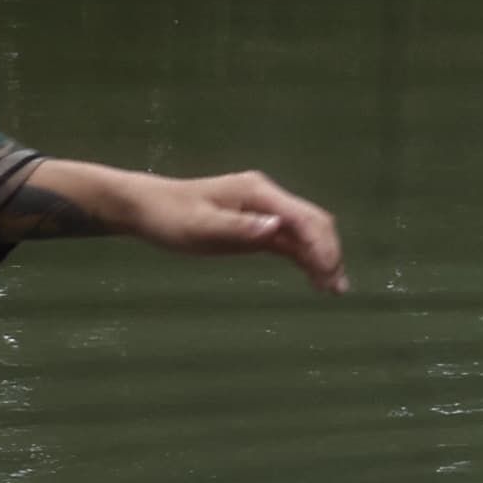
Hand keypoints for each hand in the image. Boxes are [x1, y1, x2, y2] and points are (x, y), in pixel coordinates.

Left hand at [12, 159, 349, 293]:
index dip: (320, 245)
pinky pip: (292, 241)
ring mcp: (266, 212)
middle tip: (336, 287)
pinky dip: (307, 259)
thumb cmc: (168, 216)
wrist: (146, 208)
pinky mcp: (259, 227)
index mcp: (258, 193)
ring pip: (307, 233)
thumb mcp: (199, 225)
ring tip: (334, 289)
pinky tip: (316, 278)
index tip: (328, 273)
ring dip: (323, 258)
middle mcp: (269, 199)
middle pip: (314, 222)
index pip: (302, 217)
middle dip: (329, 252)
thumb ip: (238, 227)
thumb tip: (276, 229)